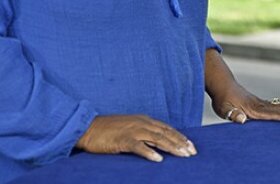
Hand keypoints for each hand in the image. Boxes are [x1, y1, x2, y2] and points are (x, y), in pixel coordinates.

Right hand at [76, 114, 196, 161]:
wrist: (87, 127)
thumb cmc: (108, 130)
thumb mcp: (130, 128)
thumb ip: (143, 133)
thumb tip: (157, 144)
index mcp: (144, 120)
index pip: (167, 128)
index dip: (180, 137)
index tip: (191, 145)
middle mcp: (141, 123)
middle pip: (166, 133)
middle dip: (180, 143)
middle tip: (192, 152)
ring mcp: (132, 130)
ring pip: (157, 138)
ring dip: (171, 147)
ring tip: (182, 155)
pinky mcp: (122, 140)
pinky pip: (138, 146)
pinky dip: (149, 152)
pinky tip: (158, 159)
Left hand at [212, 91, 279, 123]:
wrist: (222, 84)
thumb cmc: (222, 99)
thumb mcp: (223, 108)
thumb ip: (232, 114)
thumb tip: (242, 119)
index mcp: (251, 108)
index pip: (268, 114)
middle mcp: (258, 104)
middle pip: (276, 109)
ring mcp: (258, 102)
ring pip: (276, 106)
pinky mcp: (257, 101)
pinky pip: (272, 105)